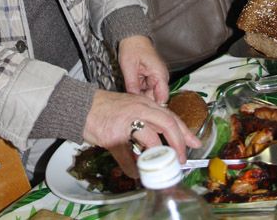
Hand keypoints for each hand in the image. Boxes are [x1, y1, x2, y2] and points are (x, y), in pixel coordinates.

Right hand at [83, 89, 200, 175]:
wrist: (81, 105)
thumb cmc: (105, 107)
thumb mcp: (130, 106)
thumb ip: (145, 120)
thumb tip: (158, 140)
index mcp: (144, 102)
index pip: (170, 116)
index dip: (185, 131)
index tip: (195, 143)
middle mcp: (139, 109)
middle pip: (167, 124)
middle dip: (178, 144)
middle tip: (181, 159)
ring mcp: (126, 122)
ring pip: (151, 140)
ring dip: (157, 157)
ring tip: (158, 167)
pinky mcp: (114, 136)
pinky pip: (127, 157)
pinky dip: (132, 168)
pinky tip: (134, 173)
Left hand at [119, 35, 168, 103]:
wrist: (132, 39)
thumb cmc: (133, 48)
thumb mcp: (129, 66)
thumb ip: (132, 84)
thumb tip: (133, 99)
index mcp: (160, 74)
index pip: (162, 98)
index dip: (153, 105)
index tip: (141, 108)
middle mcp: (161, 77)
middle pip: (155, 98)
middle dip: (143, 100)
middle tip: (131, 100)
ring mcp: (156, 78)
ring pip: (149, 95)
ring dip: (140, 95)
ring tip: (130, 89)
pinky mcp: (151, 78)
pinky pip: (146, 89)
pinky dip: (138, 90)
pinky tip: (132, 86)